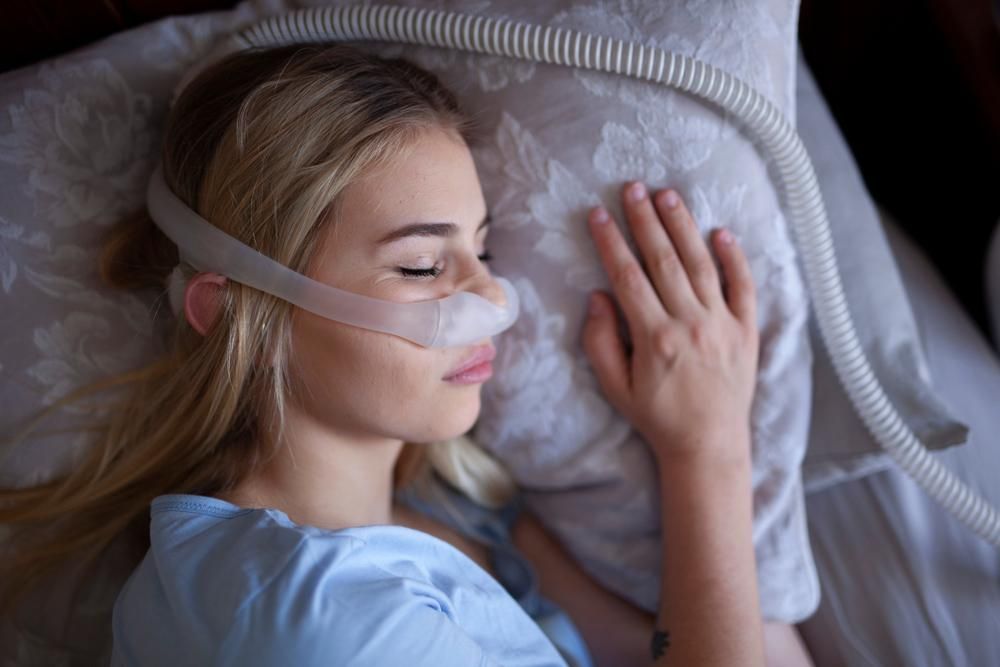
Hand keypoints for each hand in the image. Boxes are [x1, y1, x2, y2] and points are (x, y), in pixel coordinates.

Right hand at [581, 182, 758, 466]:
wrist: (708, 444)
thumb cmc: (656, 416)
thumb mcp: (615, 386)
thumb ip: (601, 341)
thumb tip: (599, 296)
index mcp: (655, 337)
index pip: (628, 277)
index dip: (611, 243)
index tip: (599, 214)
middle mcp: (690, 323)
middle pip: (664, 260)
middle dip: (646, 220)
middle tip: (633, 188)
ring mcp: (722, 324)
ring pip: (701, 264)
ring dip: (684, 227)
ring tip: (669, 196)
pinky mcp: (746, 330)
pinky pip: (743, 286)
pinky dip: (734, 257)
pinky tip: (721, 231)